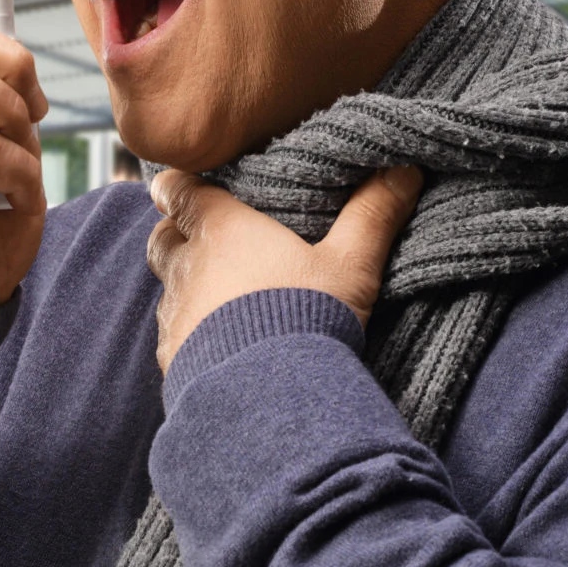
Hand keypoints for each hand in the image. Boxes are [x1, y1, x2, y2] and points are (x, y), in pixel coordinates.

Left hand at [147, 165, 423, 372]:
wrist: (271, 397)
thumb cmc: (307, 317)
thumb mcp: (350, 265)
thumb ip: (372, 216)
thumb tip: (405, 169)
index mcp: (222, 230)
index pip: (179, 192)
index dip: (176, 187)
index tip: (175, 186)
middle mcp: (188, 268)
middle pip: (163, 239)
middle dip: (175, 235)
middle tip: (197, 238)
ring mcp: (176, 316)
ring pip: (167, 289)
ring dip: (185, 287)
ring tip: (216, 297)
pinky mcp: (173, 359)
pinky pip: (172, 337)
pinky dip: (188, 335)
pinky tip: (215, 346)